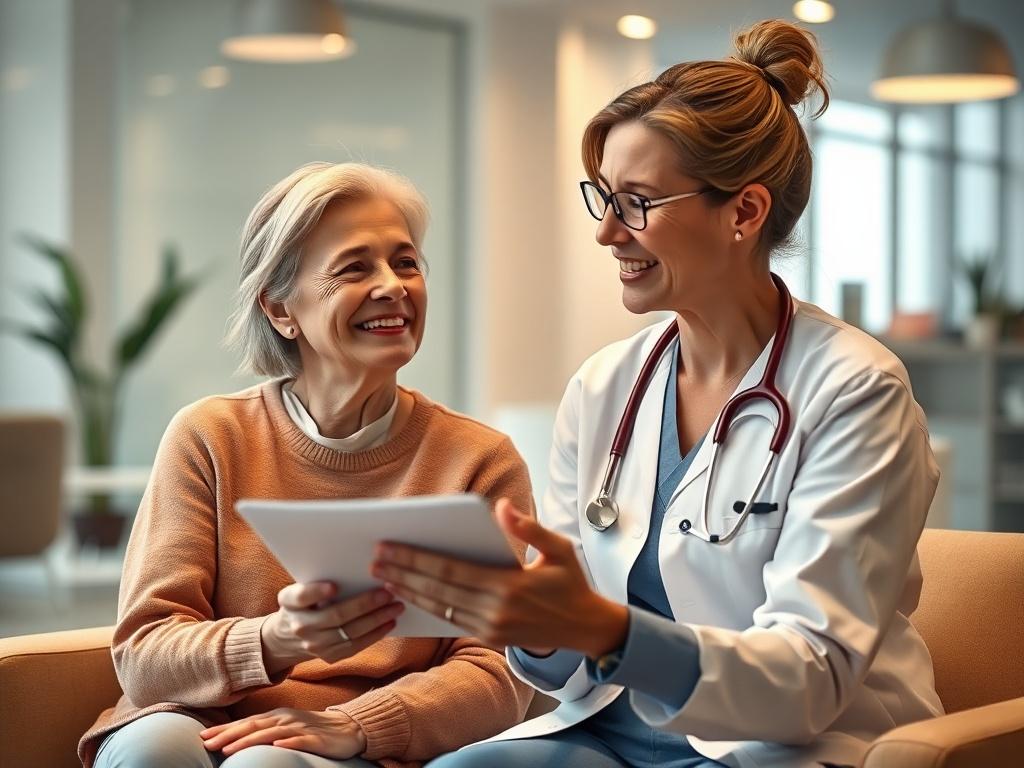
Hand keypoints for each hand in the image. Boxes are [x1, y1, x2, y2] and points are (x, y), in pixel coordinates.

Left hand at [200, 708, 365, 757]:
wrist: (348, 728)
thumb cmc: (314, 729)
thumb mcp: (286, 726)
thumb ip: (265, 730)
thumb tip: (237, 739)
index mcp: (277, 716)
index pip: (246, 722)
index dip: (224, 728)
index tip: (203, 736)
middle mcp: (286, 718)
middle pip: (253, 726)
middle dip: (228, 735)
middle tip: (208, 743)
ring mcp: (301, 727)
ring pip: (270, 734)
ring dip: (249, 741)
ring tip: (230, 749)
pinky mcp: (316, 739)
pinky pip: (300, 741)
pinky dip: (287, 743)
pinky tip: (276, 747)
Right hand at [261, 581, 404, 673]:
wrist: (287, 638)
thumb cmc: (303, 604)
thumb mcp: (299, 589)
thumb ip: (318, 580)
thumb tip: (358, 567)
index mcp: (289, 602)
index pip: (301, 596)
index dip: (317, 591)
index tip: (334, 586)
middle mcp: (300, 626)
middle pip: (335, 615)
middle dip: (364, 604)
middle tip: (387, 592)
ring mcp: (315, 645)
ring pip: (350, 633)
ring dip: (377, 620)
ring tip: (396, 607)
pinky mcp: (328, 657)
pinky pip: (355, 646)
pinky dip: (375, 635)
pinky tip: (390, 623)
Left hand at [370, 498, 627, 657]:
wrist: (586, 628)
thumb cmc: (571, 583)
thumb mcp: (560, 549)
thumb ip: (529, 528)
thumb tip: (500, 508)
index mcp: (509, 585)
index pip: (452, 571)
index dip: (417, 559)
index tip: (390, 547)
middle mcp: (495, 610)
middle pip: (438, 590)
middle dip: (403, 574)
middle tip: (374, 560)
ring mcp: (491, 628)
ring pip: (440, 608)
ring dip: (409, 592)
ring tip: (382, 578)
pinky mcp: (490, 638)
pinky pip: (450, 621)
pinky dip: (427, 609)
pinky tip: (408, 598)